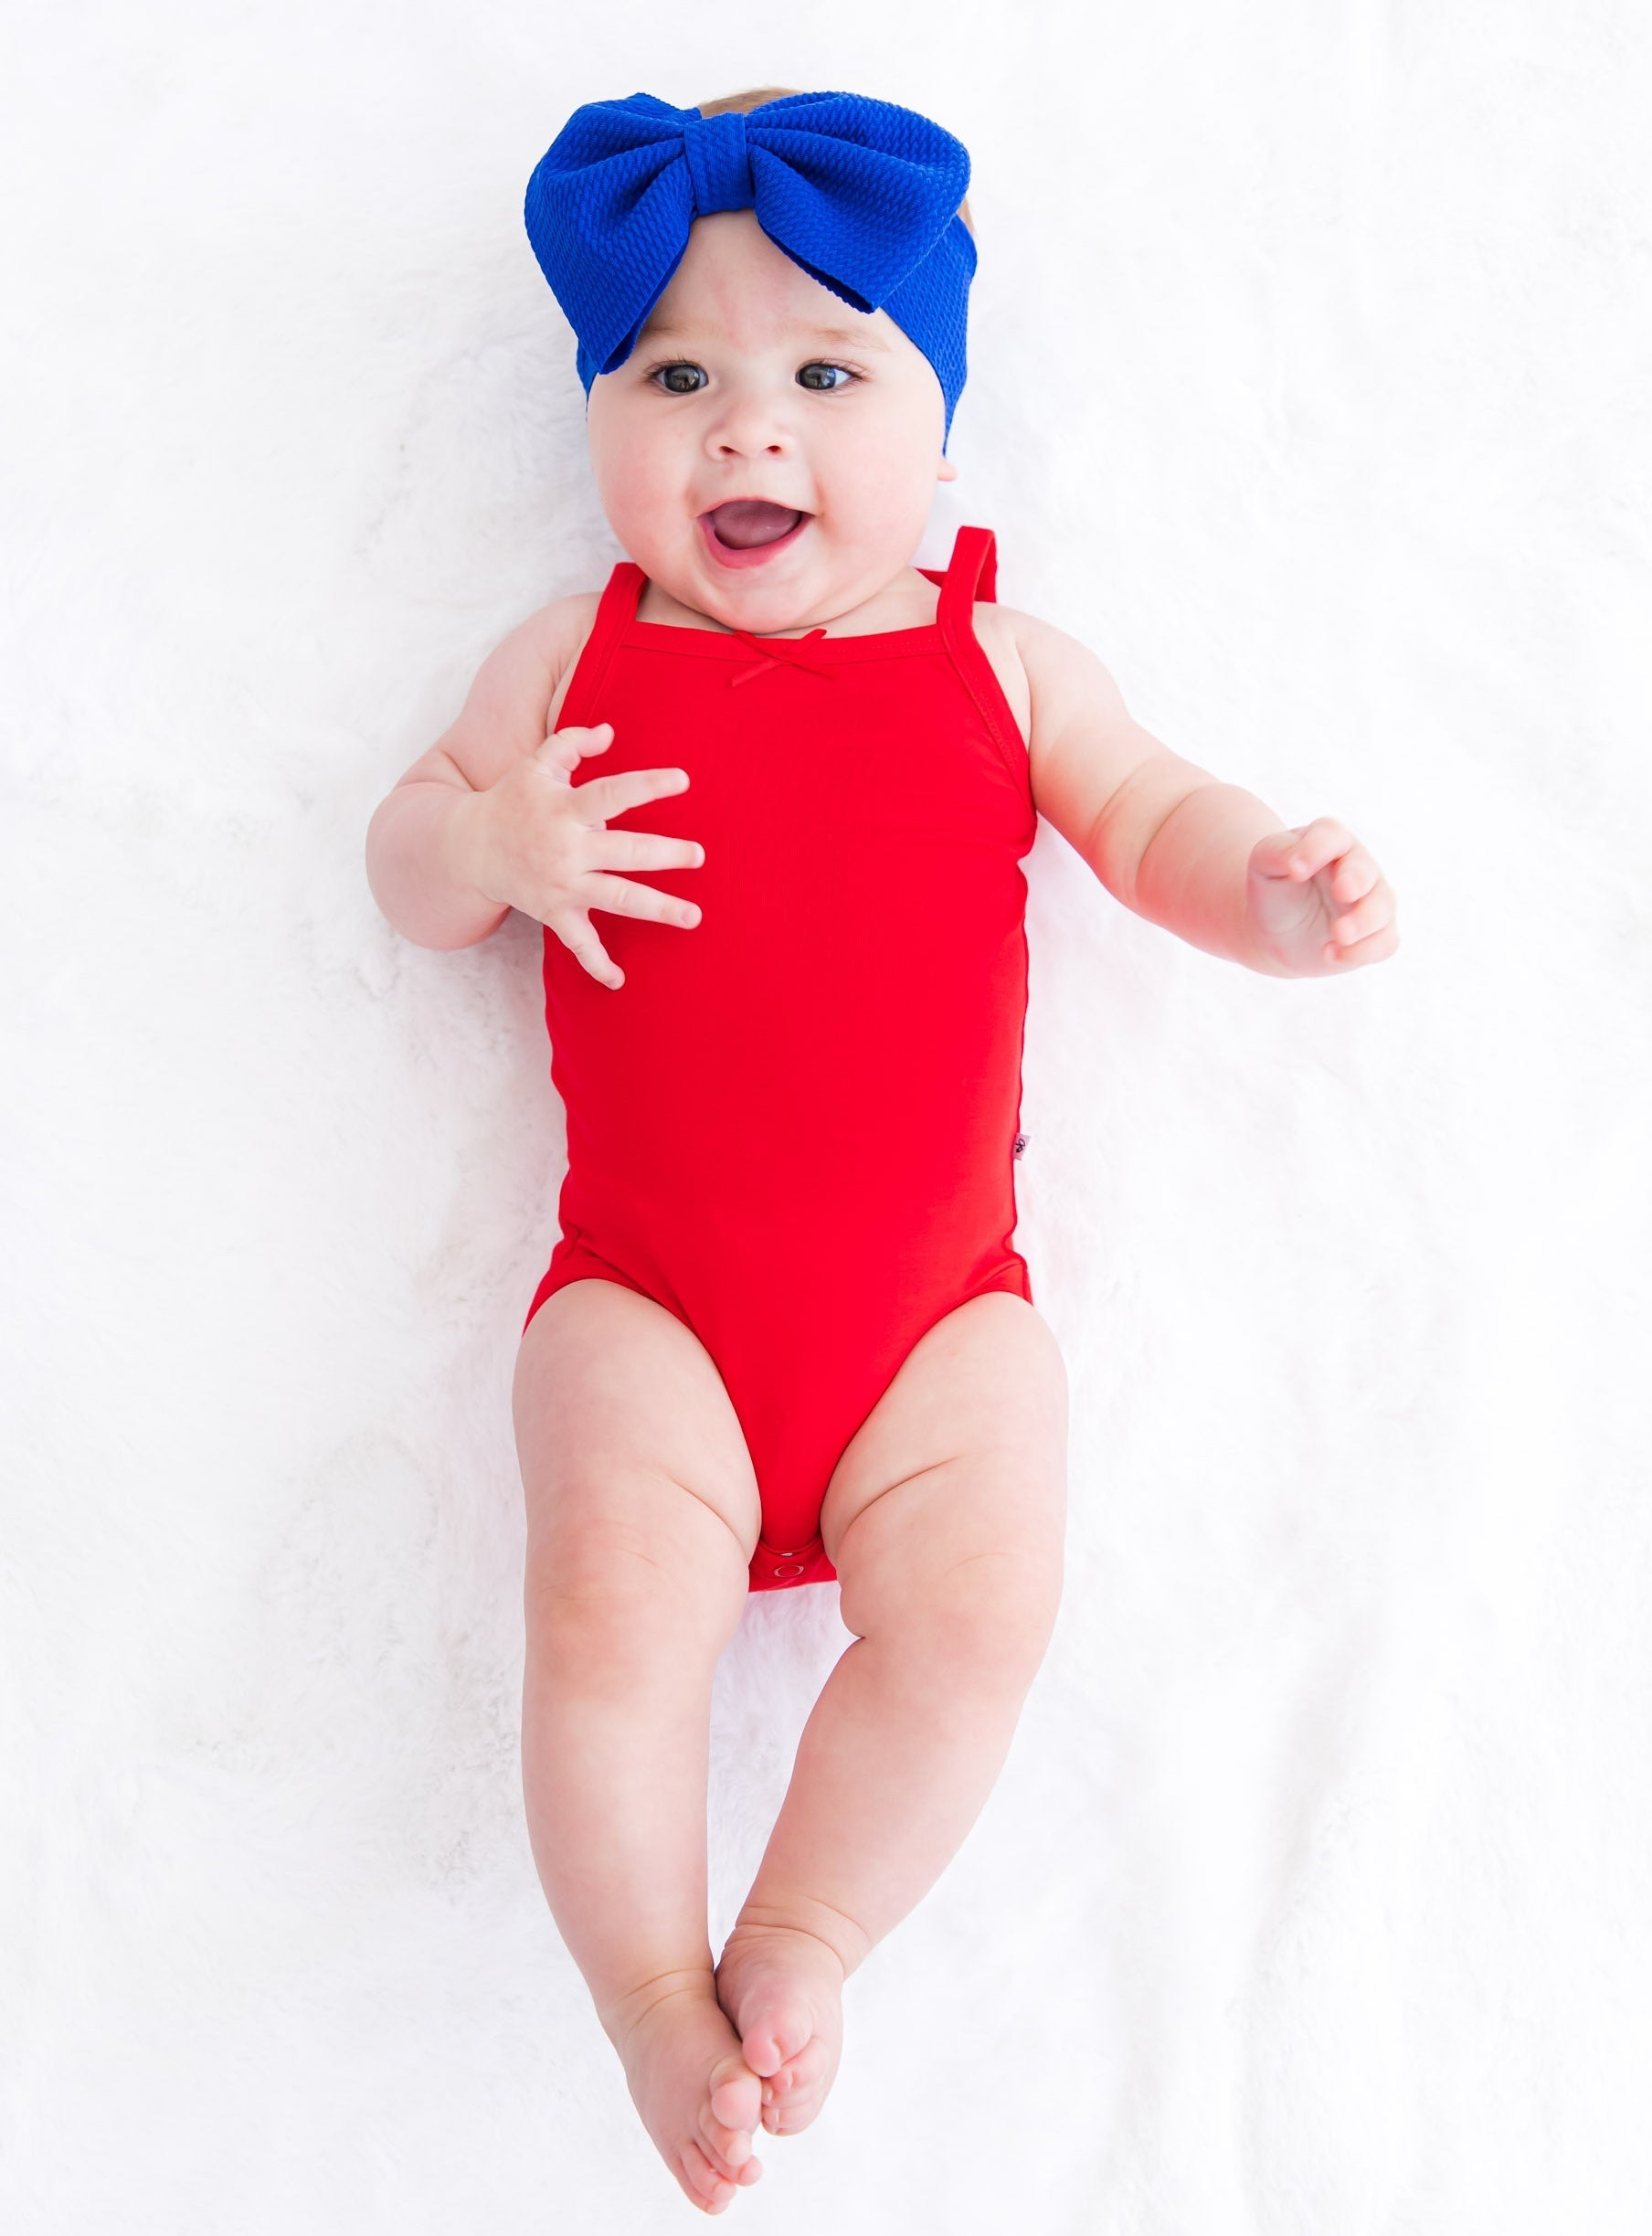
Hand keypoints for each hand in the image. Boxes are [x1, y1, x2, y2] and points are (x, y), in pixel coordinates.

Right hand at [454, 721, 702, 988]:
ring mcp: (562, 885)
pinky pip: (578, 944)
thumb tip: (610, 731)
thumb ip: (572, 743)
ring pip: (616, 899)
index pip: (612, 794)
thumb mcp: (536, 764)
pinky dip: (596, 965)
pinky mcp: (555, 913)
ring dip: (657, 909)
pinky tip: (619, 981)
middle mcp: (567, 849)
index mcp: (565, 809)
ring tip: (693, 917)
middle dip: (664, 854)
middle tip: (698, 855)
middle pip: (625, 852)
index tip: (684, 780)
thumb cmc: (512, 801)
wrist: (470, 849)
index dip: (648, 786)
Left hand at [1246, 819, 1398, 974]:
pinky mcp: (1376, 935)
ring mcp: (1372, 900)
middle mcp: (1358, 867)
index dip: (1316, 849)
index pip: (1330, 835)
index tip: (1295, 870)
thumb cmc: (1273, 889)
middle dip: (1356, 880)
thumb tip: (1296, 865)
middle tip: (1342, 892)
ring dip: (1363, 921)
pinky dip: (1362, 951)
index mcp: (1330, 841)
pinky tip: (1330, 954)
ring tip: (1339, 934)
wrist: (1275, 933)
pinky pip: (1384, 943)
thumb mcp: (1264, 864)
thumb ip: (1277, 853)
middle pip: (1365, 870)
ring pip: (1382, 907)